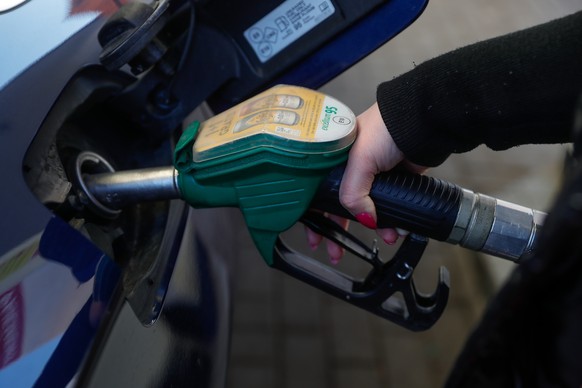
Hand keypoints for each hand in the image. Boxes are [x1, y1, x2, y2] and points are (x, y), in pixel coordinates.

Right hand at [306, 102, 425, 262]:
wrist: (422, 123)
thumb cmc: (385, 128)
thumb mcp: (359, 160)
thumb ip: (352, 194)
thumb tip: (363, 220)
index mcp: (334, 159)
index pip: (318, 193)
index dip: (315, 217)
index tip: (316, 237)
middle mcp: (351, 168)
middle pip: (341, 207)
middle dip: (341, 231)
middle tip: (338, 251)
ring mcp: (374, 176)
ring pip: (367, 210)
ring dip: (374, 227)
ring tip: (383, 238)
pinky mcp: (394, 181)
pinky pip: (389, 207)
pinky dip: (392, 220)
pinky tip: (395, 229)